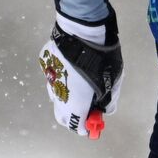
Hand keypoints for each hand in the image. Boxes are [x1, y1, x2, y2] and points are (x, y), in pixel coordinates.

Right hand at [39, 15, 122, 138]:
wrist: (82, 29)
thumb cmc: (102, 58)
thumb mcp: (112, 80)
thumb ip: (109, 99)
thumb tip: (106, 109)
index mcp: (73, 103)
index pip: (75, 125)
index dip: (85, 128)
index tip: (93, 125)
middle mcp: (56, 94)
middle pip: (62, 115)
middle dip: (73, 117)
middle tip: (86, 110)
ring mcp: (48, 78)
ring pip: (55, 95)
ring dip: (67, 97)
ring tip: (81, 87)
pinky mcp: (45, 63)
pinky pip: (53, 76)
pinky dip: (62, 78)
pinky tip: (73, 67)